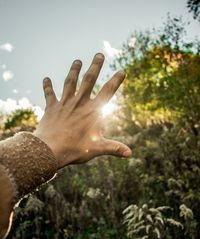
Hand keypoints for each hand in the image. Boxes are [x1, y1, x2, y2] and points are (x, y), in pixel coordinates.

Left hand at [34, 53, 131, 168]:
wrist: (50, 149)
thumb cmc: (75, 149)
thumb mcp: (98, 148)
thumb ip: (114, 148)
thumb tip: (130, 154)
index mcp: (92, 111)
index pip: (108, 92)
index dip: (116, 81)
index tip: (122, 71)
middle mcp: (79, 102)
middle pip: (88, 80)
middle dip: (95, 66)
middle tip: (99, 54)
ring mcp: (65, 103)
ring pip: (70, 82)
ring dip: (74, 70)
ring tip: (77, 60)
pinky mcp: (51, 107)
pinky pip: (49, 94)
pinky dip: (47, 86)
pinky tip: (46, 78)